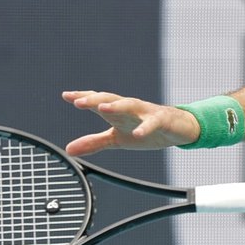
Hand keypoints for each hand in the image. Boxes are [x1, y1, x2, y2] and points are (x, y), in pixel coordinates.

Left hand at [61, 90, 199, 154]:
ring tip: (102, 109)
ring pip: (130, 105)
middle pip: (110, 99)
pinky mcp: (162, 120)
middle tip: (78, 102)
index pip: (97, 101)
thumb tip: (68, 149)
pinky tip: (137, 134)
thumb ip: (93, 142)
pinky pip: (153, 122)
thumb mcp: (116, 139)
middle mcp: (129, 108)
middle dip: (94, 100)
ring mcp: (145, 112)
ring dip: (116, 106)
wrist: (178, 129)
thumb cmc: (144, 130)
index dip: (82, 98)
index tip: (66, 95)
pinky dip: (145, 127)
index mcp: (117, 111)